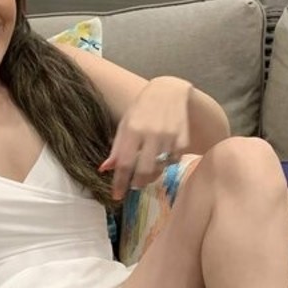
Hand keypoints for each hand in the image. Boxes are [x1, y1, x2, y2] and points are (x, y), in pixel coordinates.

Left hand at [100, 77, 191, 200]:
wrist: (169, 92)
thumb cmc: (141, 109)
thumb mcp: (125, 125)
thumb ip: (117, 148)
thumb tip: (104, 170)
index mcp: (133, 129)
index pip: (125, 163)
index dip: (120, 182)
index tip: (116, 196)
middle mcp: (152, 133)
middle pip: (144, 170)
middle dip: (137, 183)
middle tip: (134, 185)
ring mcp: (170, 136)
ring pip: (161, 168)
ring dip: (152, 173)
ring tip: (147, 168)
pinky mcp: (183, 138)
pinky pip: (174, 161)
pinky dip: (167, 163)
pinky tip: (162, 155)